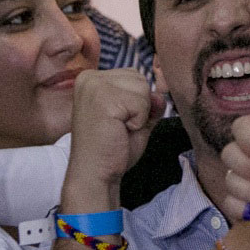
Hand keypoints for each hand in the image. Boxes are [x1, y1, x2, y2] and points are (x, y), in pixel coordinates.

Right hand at [64, 69, 153, 193]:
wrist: (95, 174)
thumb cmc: (111, 148)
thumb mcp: (135, 119)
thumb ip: (149, 103)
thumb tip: (160, 95)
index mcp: (91, 78)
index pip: (134, 75)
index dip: (136, 102)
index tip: (117, 120)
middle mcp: (89, 77)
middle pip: (140, 79)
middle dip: (139, 106)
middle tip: (119, 126)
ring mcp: (94, 86)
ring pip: (143, 89)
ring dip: (140, 114)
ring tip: (119, 128)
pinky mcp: (103, 99)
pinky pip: (142, 103)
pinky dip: (139, 121)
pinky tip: (120, 131)